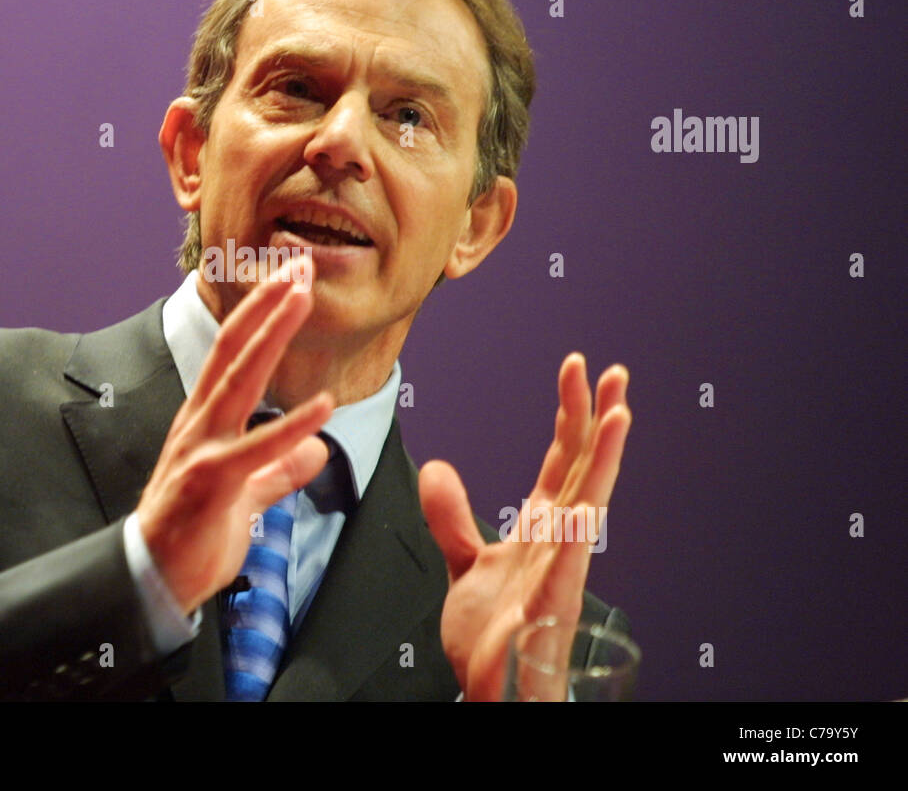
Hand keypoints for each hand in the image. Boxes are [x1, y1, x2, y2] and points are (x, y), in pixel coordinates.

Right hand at [136, 255, 333, 614]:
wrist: (151, 581)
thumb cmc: (192, 535)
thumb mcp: (245, 494)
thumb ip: (279, 469)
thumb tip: (314, 452)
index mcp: (205, 420)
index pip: (233, 353)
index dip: (261, 314)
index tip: (291, 280)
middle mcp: (199, 423)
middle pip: (233, 349)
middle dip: (266, 304)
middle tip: (299, 264)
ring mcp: (201, 448)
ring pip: (238, 380)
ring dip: (272, 335)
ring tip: (302, 299)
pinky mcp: (210, 482)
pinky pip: (255, 449)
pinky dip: (291, 426)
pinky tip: (324, 407)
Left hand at [419, 353, 630, 700]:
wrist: (491, 688)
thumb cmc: (492, 635)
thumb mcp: (464, 563)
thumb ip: (453, 518)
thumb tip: (438, 469)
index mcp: (542, 528)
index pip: (562, 458)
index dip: (570, 413)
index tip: (576, 368)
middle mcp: (558, 542)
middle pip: (583, 469)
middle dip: (598, 419)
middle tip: (613, 372)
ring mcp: (559, 572)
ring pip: (588, 507)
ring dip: (603, 463)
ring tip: (618, 418)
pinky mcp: (548, 607)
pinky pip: (564, 570)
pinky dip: (574, 540)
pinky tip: (581, 510)